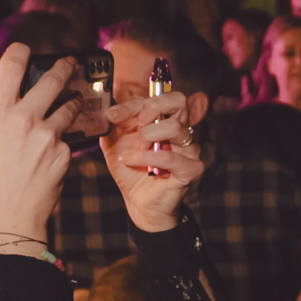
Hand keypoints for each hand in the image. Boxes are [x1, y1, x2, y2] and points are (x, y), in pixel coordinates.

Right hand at [0, 45, 77, 244]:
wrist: (7, 214)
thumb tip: (11, 94)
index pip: (11, 65)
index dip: (20, 52)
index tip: (27, 50)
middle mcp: (23, 118)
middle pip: (52, 79)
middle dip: (65, 67)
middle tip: (71, 63)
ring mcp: (47, 135)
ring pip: (69, 108)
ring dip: (72, 105)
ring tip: (73, 104)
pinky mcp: (64, 152)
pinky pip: (68, 139)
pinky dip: (64, 142)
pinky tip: (53, 155)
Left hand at [103, 91, 205, 232]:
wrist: (138, 202)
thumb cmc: (131, 171)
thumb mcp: (115, 143)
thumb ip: (114, 123)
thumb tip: (109, 108)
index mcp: (165, 121)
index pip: (157, 98)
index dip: (133, 104)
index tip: (111, 115)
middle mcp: (181, 132)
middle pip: (179, 101)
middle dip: (152, 108)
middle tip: (137, 124)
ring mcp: (189, 150)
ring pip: (174, 128)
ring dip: (146, 138)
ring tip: (134, 152)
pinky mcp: (191, 169)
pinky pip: (169, 156)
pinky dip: (146, 158)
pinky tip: (132, 162)